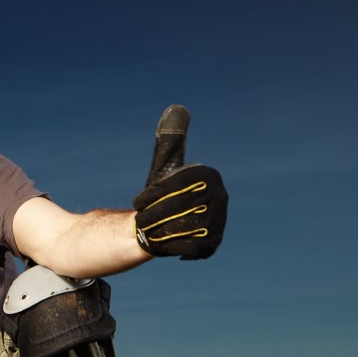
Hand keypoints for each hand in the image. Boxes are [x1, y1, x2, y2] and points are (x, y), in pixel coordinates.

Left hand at [132, 105, 227, 259]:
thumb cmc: (167, 192)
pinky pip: (190, 247)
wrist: (172, 222)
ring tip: (148, 232)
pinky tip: (161, 244)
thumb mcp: (166, 166)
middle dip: (154, 215)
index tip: (137, 202)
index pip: (175, 185)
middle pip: (179, 207)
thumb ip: (170, 142)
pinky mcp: (214, 242)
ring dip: (160, 232)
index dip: (152, 196)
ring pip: (182, 228)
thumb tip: (176, 109)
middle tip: (139, 220)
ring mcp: (219, 220)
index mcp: (208, 176)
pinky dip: (172, 247)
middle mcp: (220, 196)